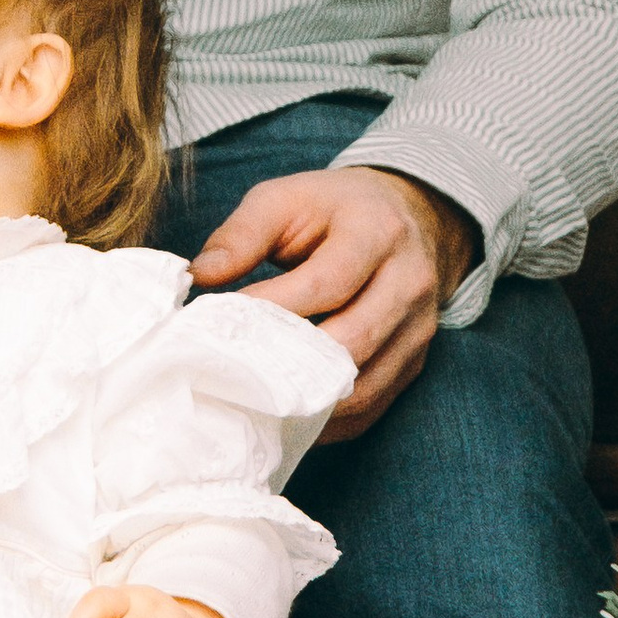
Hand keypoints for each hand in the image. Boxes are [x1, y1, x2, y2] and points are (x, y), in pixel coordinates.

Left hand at [191, 164, 477, 439]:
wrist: (411, 218)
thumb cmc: (333, 209)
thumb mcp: (286, 199)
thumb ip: (241, 234)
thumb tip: (200, 276)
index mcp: (378, 231)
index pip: (328, 282)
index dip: (274, 309)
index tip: (222, 322)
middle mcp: (410, 282)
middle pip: (351, 341)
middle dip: (288, 362)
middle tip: (231, 370)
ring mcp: (418, 329)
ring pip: (361, 386)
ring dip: (304, 401)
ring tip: (251, 399)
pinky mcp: (414, 363)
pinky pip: (369, 407)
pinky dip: (325, 419)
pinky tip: (283, 414)